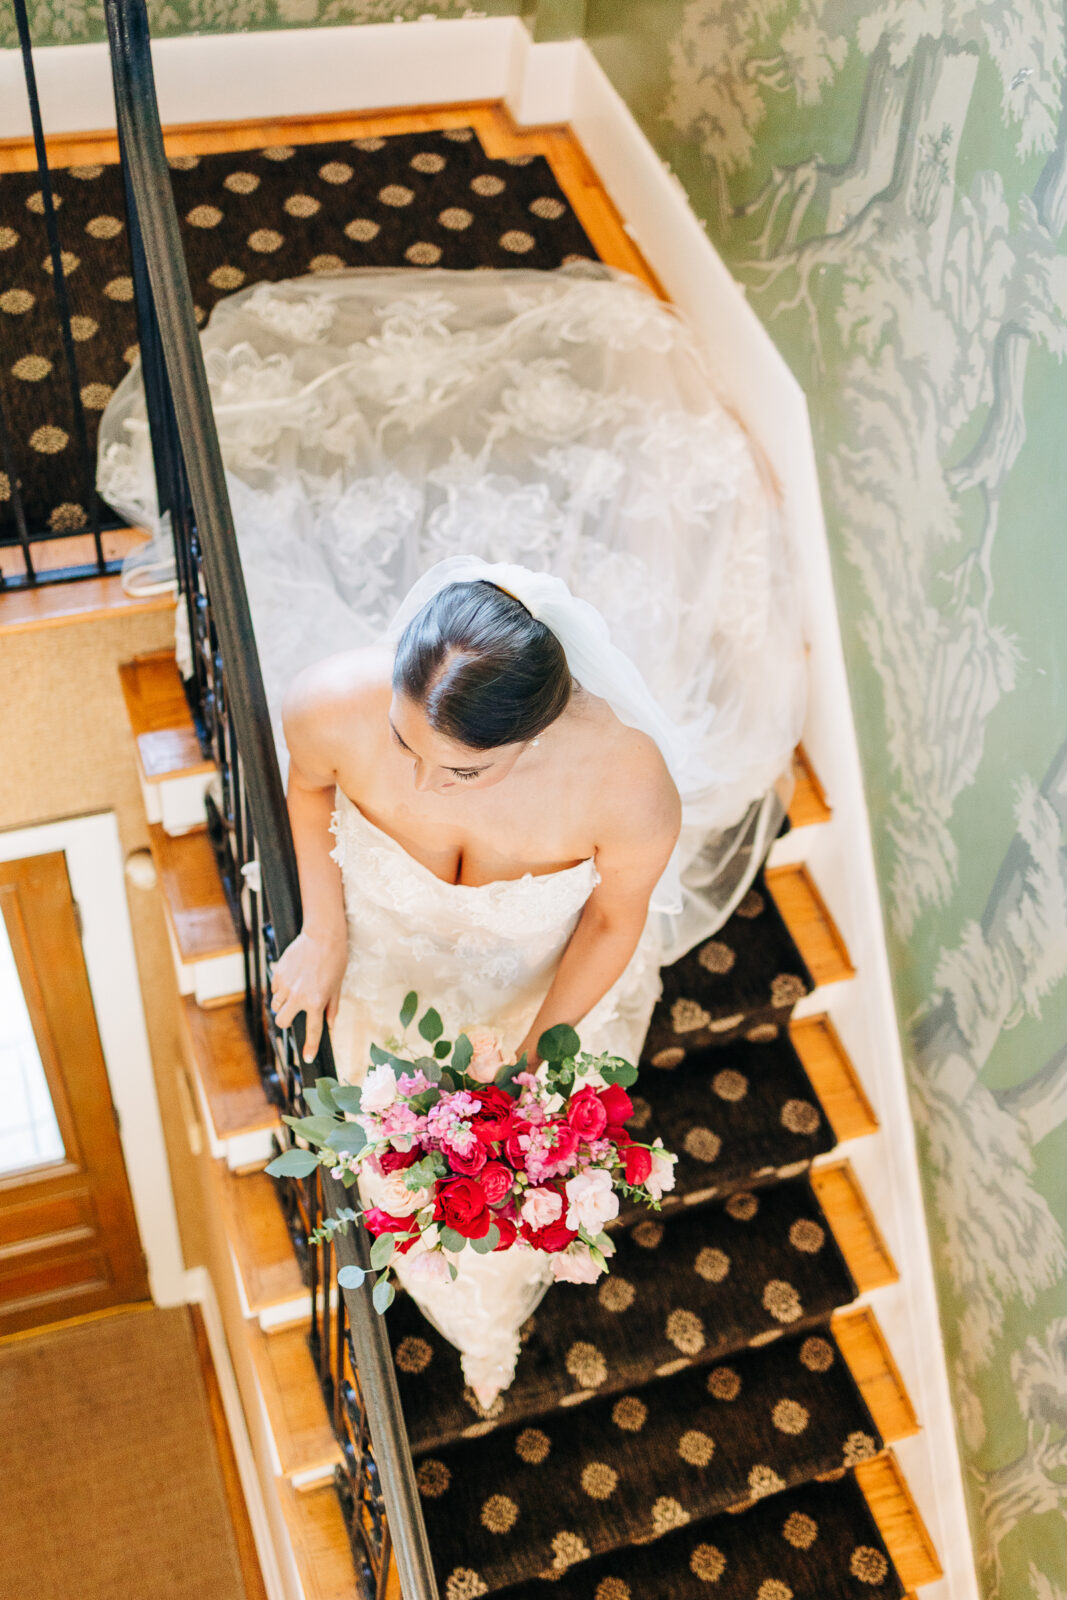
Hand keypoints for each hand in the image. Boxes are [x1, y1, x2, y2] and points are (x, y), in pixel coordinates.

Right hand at [270, 926, 347, 1062]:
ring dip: (282, 1004)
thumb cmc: (334, 960)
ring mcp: (286, 985)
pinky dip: (280, 989)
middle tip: (293, 1014)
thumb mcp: (337, 986)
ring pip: (276, 1006)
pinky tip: (291, 978)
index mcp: (316, 1002)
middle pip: (282, 1021)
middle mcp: (299, 996)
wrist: (322, 936)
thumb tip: (330, 1025)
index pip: (312, 1031)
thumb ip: (332, 1007)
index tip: (307, 1058)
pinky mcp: (278, 974)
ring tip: (293, 992)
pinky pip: (274, 989)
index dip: (310, 1046)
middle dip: (286, 1021)